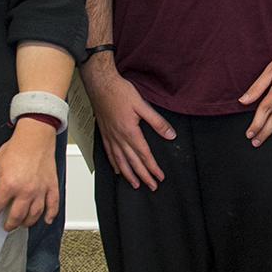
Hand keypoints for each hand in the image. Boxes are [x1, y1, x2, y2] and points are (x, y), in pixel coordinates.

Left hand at [0, 117, 58, 229]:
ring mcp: (40, 190)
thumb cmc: (17, 147)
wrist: (35, 136)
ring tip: (22, 224)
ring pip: (34, 215)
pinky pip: (53, 205)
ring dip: (26, 222)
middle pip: (16, 216)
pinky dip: (50, 215)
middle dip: (8, 224)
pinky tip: (46, 220)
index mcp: (8, 184)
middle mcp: (25, 190)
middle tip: (6, 226)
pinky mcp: (51, 186)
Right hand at [83, 53, 173, 187]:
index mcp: (130, 132)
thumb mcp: (143, 105)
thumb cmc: (120, 92)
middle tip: (151, 186)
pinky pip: (109, 153)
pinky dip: (114, 163)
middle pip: (133, 162)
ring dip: (129, 174)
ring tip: (135, 184)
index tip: (159, 177)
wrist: (100, 85)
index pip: (144, 155)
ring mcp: (110, 137)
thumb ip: (157, 122)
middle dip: (143, 176)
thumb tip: (171, 134)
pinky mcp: (104, 133)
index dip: (152, 168)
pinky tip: (118, 169)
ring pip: (120, 161)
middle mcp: (119, 137)